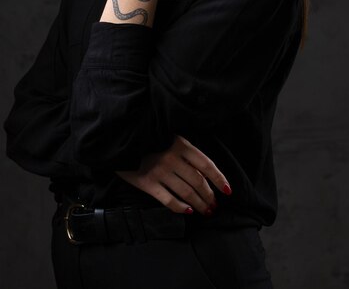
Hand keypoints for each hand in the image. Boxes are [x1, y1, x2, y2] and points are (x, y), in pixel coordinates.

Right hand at [115, 135, 231, 214]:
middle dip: (209, 196)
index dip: (219, 179)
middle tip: (214, 205)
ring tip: (206, 211)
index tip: (228, 191)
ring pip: (186, 192)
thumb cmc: (148, 138)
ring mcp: (160, 172)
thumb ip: (184, 150)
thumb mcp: (168, 136)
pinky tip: (188, 211)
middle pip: (198, 181)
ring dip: (199, 204)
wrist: (121, 140)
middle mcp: (172, 158)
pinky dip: (180, 208)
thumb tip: (203, 170)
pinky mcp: (147, 183)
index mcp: (180, 144)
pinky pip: (168, 200)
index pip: (206, 164)